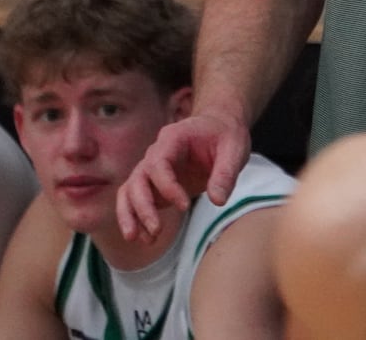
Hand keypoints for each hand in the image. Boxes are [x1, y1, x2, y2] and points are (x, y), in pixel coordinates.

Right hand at [115, 111, 250, 241]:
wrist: (220, 128)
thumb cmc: (226, 135)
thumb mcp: (234, 149)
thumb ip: (226, 173)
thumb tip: (218, 201)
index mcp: (173, 138)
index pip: (158, 163)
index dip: (167, 187)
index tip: (185, 206)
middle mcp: (156, 152)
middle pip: (138, 178)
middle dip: (143, 206)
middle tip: (157, 230)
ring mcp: (153, 169)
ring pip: (130, 190)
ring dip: (131, 215)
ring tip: (140, 239)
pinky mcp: (156, 185)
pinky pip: (137, 200)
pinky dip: (136, 218)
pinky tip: (146, 238)